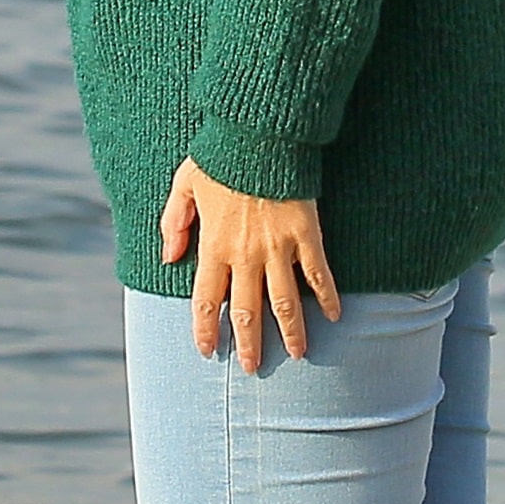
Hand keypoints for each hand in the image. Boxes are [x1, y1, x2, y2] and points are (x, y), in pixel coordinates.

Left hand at [163, 158, 341, 371]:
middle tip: (253, 368)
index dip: (205, 328)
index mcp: (213, 245)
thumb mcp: (184, 185)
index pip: (206, 299)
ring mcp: (278, 247)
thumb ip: (174, 223)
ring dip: (291, 332)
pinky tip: (335, 316)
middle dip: (249, 343)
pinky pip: (319, 274)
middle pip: (245, 310)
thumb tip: (169, 258)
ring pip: (284, 301)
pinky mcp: (306, 235)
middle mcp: (245, 254)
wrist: (260, 135)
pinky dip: (328, 297)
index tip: (207, 350)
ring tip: (299, 355)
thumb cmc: (220, 156)